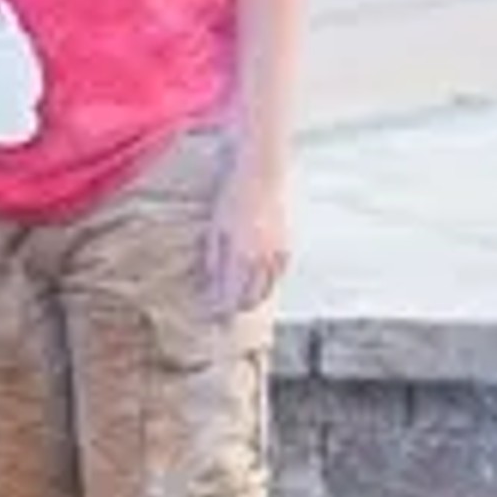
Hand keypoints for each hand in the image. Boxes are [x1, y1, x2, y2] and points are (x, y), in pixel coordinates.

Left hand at [206, 165, 289, 314]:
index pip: (230, 295)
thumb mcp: (214, 228)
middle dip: (236, 311)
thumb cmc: (231, 198)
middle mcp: (261, 260)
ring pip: (266, 291)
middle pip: (250, 298)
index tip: (211, 320)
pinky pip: (277, 277)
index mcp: (240, 256)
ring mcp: (276, 254)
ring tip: (239, 306)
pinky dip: (266, 286)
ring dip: (252, 301)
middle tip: (223, 318)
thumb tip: (209, 286)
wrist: (262, 176)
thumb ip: (212, 259)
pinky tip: (257, 286)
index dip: (220, 310)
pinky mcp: (286, 247)